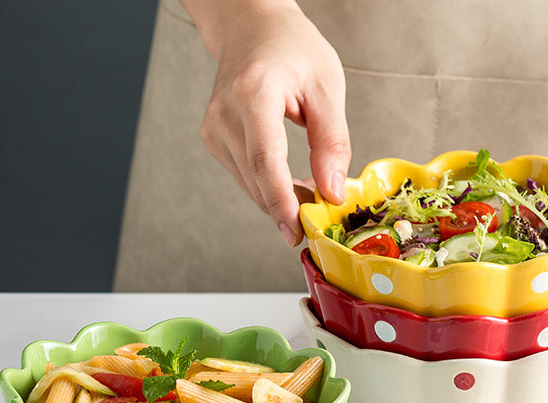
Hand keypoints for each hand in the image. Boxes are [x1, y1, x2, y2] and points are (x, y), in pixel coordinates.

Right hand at [184, 0, 350, 245]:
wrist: (252, 26)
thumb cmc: (291, 48)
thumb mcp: (327, 87)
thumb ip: (332, 143)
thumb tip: (333, 191)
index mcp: (253, 94)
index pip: (265, 161)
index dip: (281, 202)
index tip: (296, 231)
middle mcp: (225, 113)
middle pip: (257, 180)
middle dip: (290, 208)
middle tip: (322, 217)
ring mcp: (214, 128)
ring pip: (251, 186)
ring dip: (282, 199)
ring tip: (313, 193)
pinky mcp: (213, 140)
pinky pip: (246, 177)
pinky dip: (270, 188)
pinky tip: (292, 182)